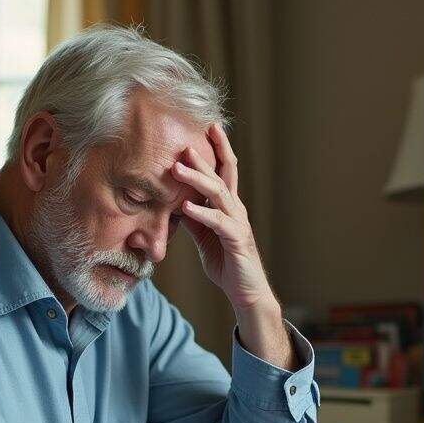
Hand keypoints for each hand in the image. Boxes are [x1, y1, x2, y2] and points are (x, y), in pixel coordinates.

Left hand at [171, 124, 273, 312]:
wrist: (246, 293)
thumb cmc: (227, 264)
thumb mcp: (204, 238)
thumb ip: (194, 219)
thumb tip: (176, 203)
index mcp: (229, 207)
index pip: (224, 172)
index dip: (217, 149)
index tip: (207, 128)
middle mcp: (236, 210)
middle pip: (224, 175)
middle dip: (207, 154)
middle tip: (188, 138)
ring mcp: (238, 223)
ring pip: (219, 193)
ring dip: (198, 178)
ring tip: (178, 167)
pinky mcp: (236, 240)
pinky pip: (218, 222)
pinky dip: (201, 213)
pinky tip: (186, 205)